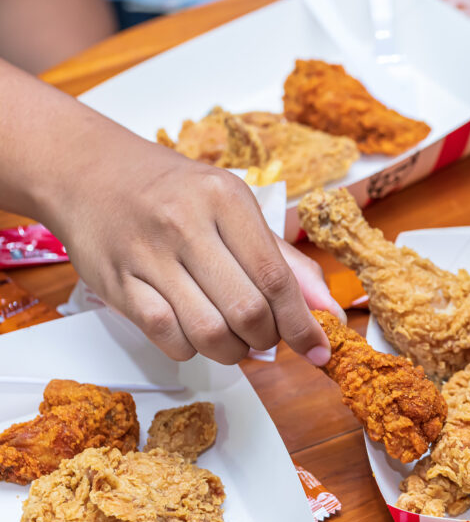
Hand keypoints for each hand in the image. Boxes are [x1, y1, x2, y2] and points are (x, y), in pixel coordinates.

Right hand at [46, 145, 339, 365]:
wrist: (88, 170)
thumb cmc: (174, 192)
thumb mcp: (235, 208)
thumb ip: (285, 260)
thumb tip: (328, 308)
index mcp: (225, 199)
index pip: (276, 277)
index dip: (302, 323)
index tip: (319, 349)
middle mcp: (185, 224)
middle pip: (246, 310)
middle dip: (267, 338)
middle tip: (267, 337)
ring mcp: (146, 255)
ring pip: (208, 332)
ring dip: (232, 351)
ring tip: (235, 340)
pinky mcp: (115, 283)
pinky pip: (166, 336)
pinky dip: (191, 349)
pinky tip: (195, 333)